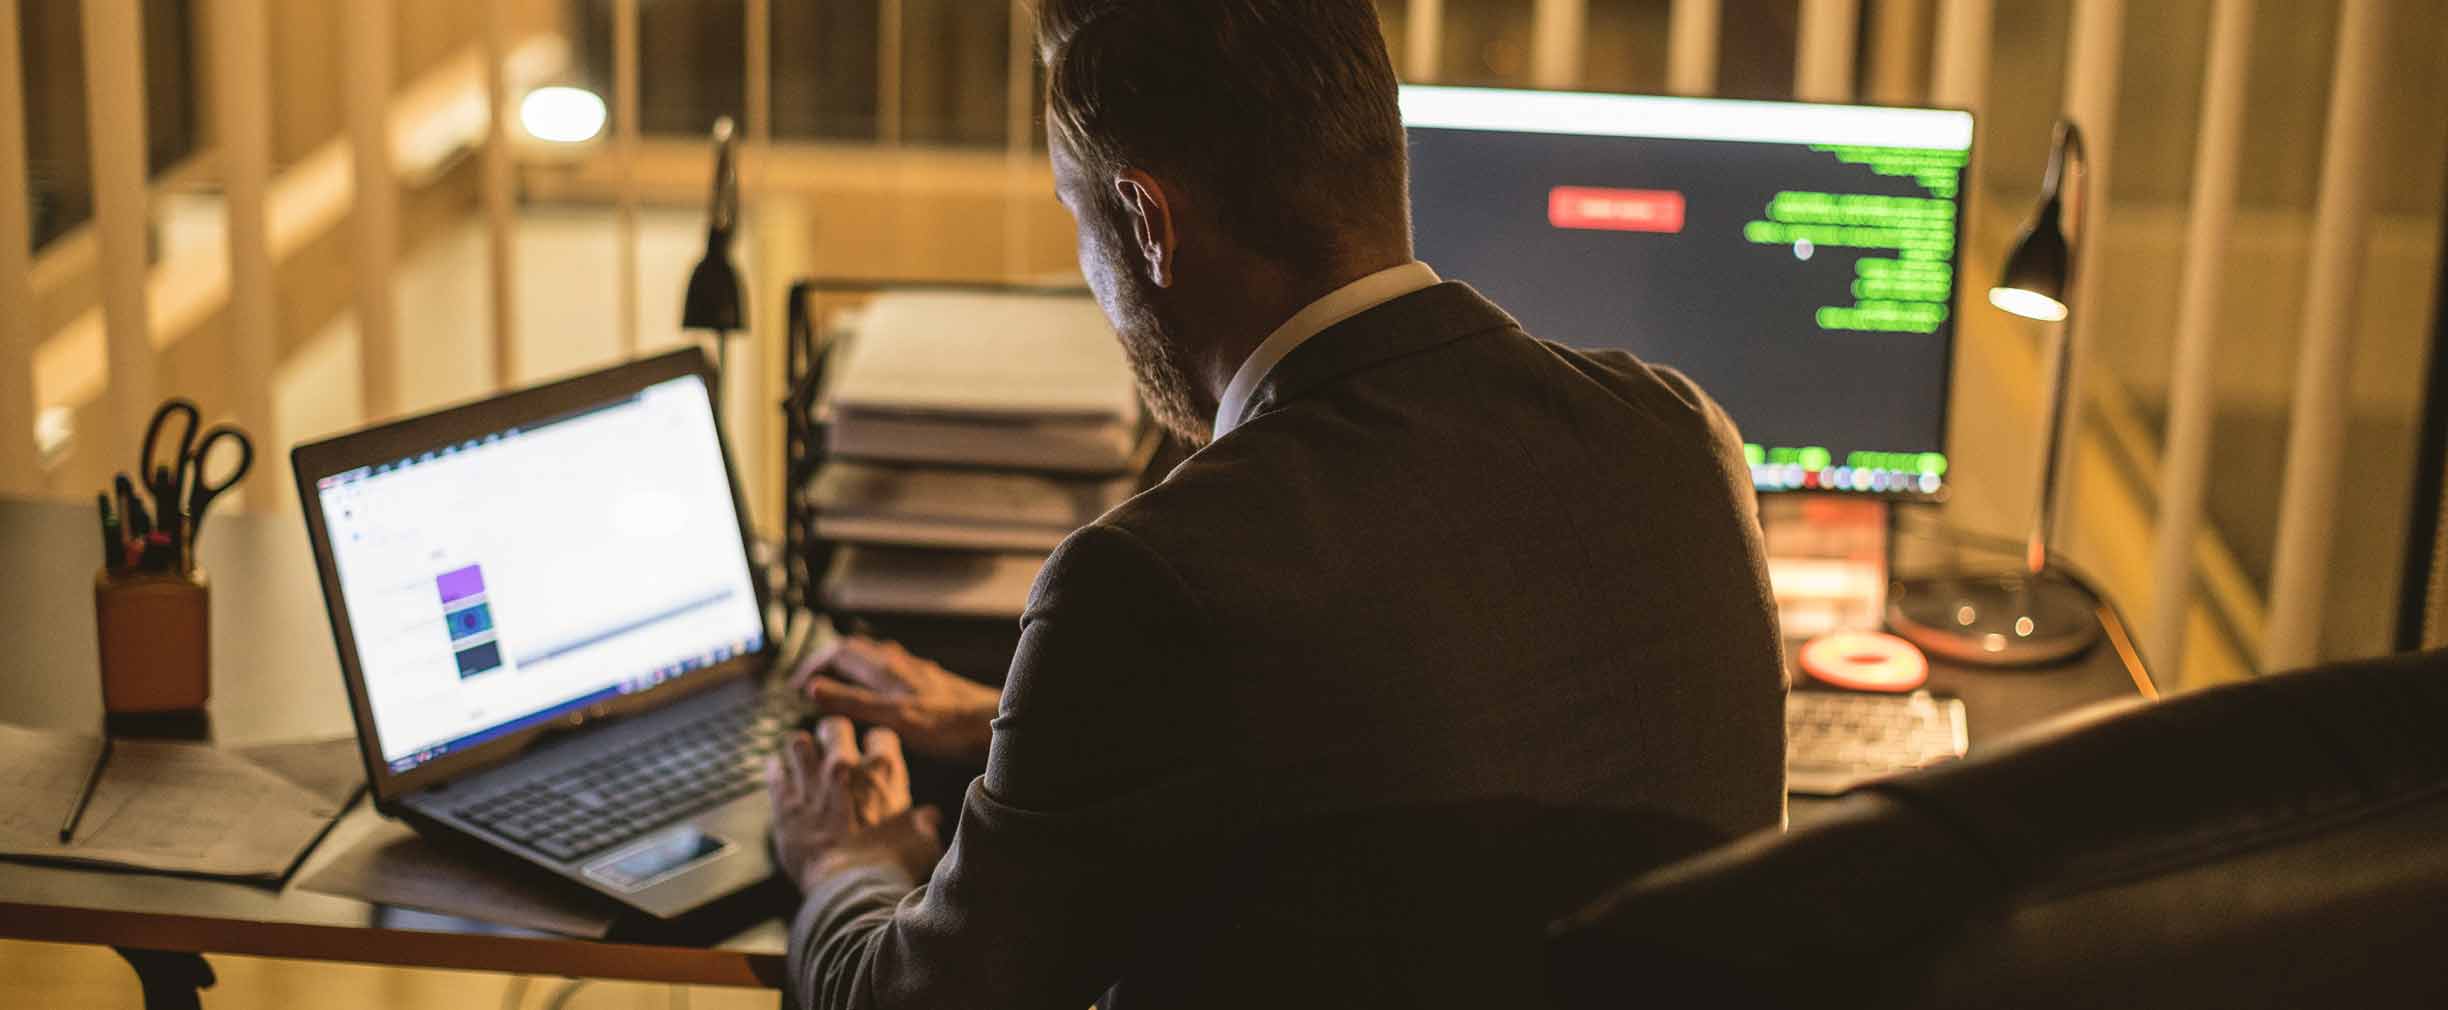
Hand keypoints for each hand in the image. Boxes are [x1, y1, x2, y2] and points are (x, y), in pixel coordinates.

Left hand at [768, 717, 943, 890]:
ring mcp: (811, 783)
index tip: (874, 755)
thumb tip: (930, 818)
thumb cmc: (891, 867)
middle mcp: (845, 767)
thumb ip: (924, 825)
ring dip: (802, 750)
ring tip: (804, 758)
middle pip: (834, 726)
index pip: (881, 735)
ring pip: (798, 742)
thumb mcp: (922, 843)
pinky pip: (775, 771)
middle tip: (832, 745)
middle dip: (833, 733)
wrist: (851, 890)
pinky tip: (782, 774)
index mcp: (883, 771)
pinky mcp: (785, 804)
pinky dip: (778, 770)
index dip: (877, 745)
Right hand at [792, 636, 1000, 763]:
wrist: (991, 723)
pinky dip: (873, 677)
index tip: (797, 685)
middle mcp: (898, 663)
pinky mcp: (929, 681)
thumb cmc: (947, 724)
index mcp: (885, 669)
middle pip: (854, 650)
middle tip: (810, 683)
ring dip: (850, 667)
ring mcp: (915, 670)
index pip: (837, 651)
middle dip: (828, 662)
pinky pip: (893, 670)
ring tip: (837, 685)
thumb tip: (812, 688)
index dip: (812, 664)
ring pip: (874, 658)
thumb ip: (853, 702)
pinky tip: (880, 694)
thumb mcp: (894, 717)